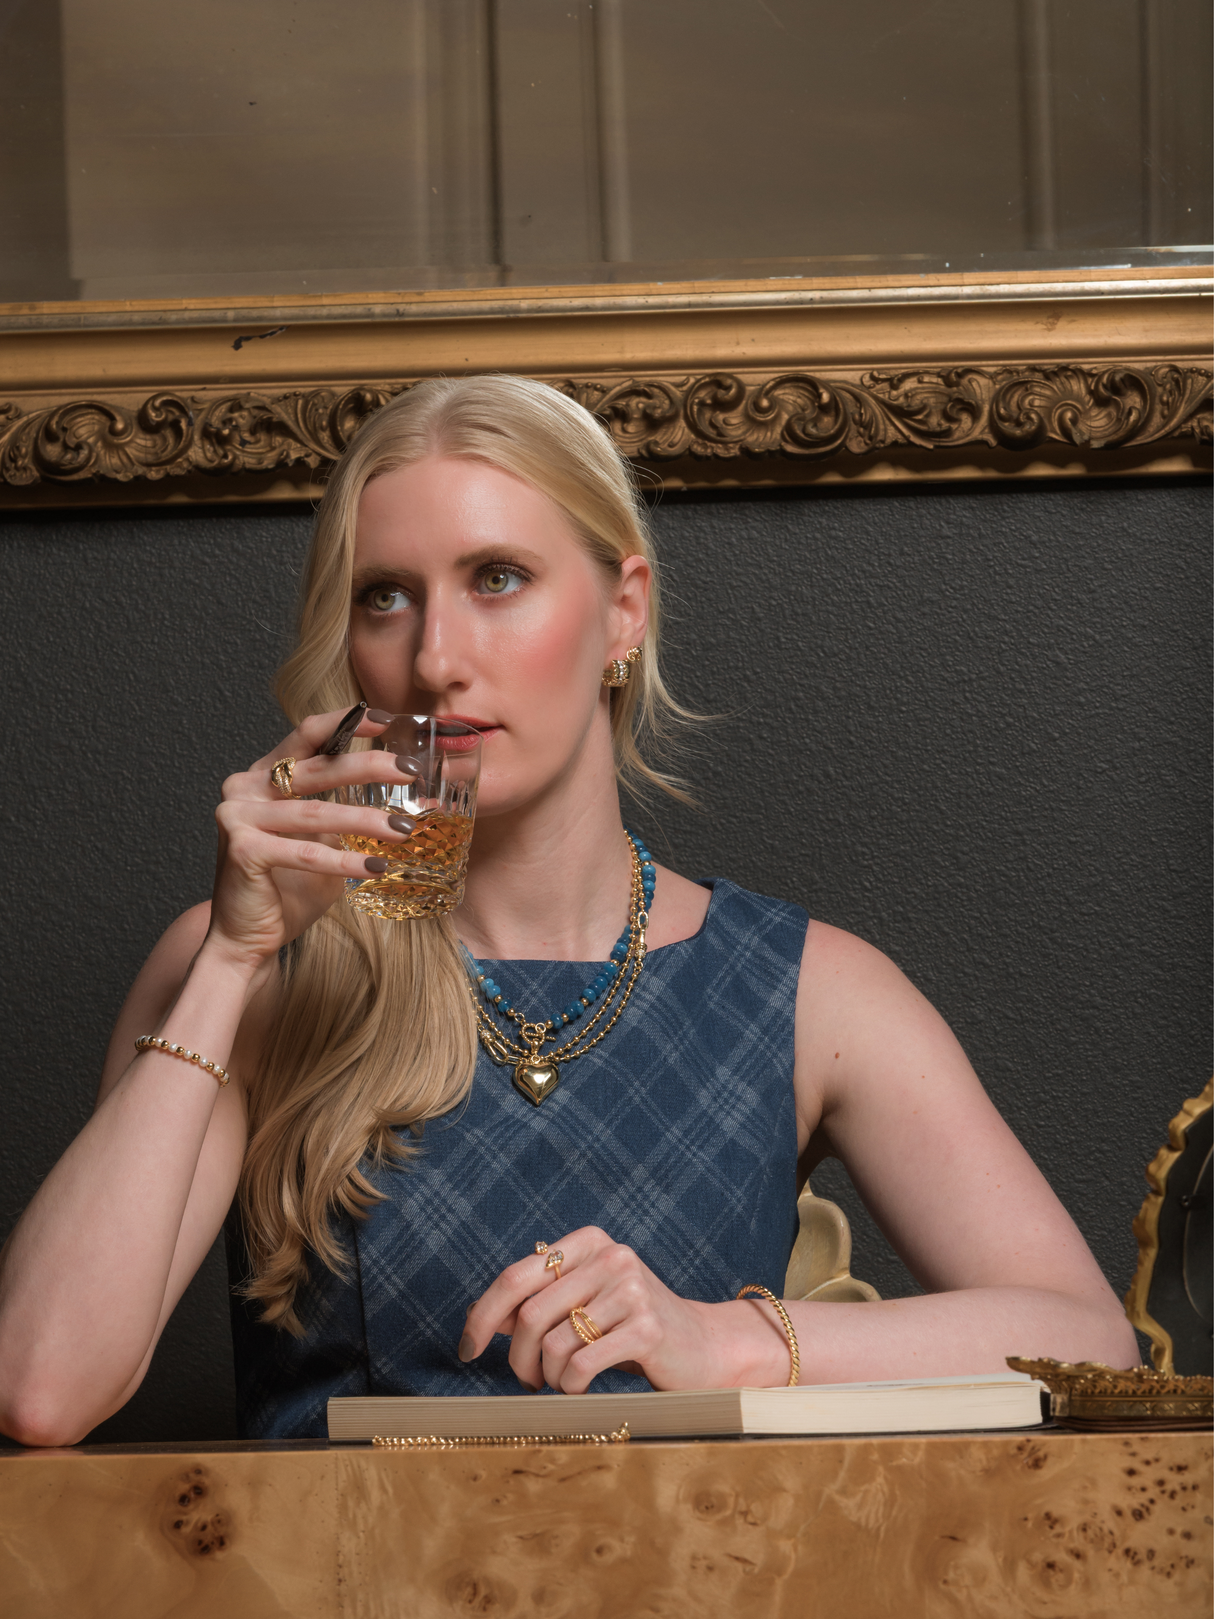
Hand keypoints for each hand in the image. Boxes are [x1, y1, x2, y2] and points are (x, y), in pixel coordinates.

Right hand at [205, 707, 413, 969]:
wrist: (247, 937)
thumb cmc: (289, 887)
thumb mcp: (323, 840)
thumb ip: (346, 812)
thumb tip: (413, 797)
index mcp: (262, 775)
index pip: (307, 736)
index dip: (347, 722)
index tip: (389, 719)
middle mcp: (244, 788)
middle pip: (315, 768)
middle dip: (368, 766)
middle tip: (411, 771)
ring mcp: (238, 817)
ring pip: (315, 813)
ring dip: (365, 819)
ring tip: (404, 828)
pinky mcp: (243, 851)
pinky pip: (307, 853)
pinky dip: (345, 861)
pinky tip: (377, 866)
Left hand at [459, 1226, 787, 1393]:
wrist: (704, 1348)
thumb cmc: (632, 1327)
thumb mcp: (584, 1305)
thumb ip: (537, 1304)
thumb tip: (478, 1316)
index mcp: (588, 1243)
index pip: (516, 1276)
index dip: (483, 1315)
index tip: (467, 1349)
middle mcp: (610, 1256)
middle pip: (530, 1313)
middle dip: (518, 1358)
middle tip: (527, 1381)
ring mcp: (630, 1288)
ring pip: (553, 1343)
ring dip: (547, 1377)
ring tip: (561, 1384)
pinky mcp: (646, 1325)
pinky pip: (580, 1365)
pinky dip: (570, 1387)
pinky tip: (580, 1389)